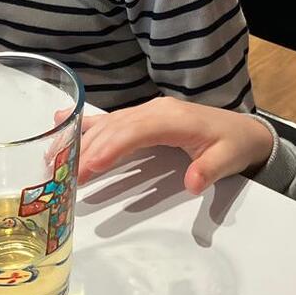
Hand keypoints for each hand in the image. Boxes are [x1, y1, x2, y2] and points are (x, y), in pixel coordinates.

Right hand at [78, 96, 274, 194]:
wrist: (243, 130)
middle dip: (85, 150)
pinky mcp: (142, 118)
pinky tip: (60, 120)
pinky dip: (86, 123)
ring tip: (51, 158)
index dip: (110, 148)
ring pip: (106, 124)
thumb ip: (211, 170)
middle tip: (59, 174)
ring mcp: (146, 112)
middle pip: (113, 128)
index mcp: (172, 118)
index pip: (134, 131)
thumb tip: (193, 183)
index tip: (88, 168)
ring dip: (79, 140)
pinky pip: (110, 119)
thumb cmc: (234, 144)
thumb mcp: (229, 159)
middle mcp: (154, 111)